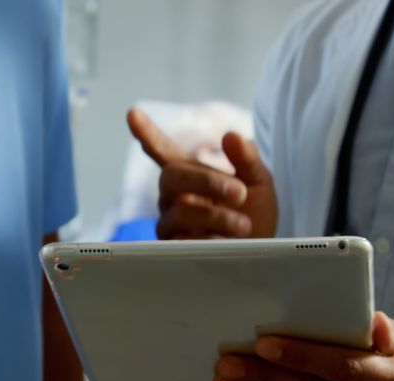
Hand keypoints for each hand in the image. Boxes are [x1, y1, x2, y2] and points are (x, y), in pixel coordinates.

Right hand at [126, 108, 277, 238]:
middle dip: (207, 181)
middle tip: (240, 192)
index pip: (163, 151)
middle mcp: (173, 197)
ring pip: (180, 212)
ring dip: (216, 216)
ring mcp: (170, 223)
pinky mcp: (173, 250)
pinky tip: (227, 244)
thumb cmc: (255, 216)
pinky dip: (210, 240)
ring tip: (244, 226)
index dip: (147, 133)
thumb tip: (231, 135)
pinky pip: (183, 241)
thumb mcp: (259, 183)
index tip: (132, 113)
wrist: (261, 255)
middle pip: (171, 176)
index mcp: (190, 174)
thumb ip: (247, 159)